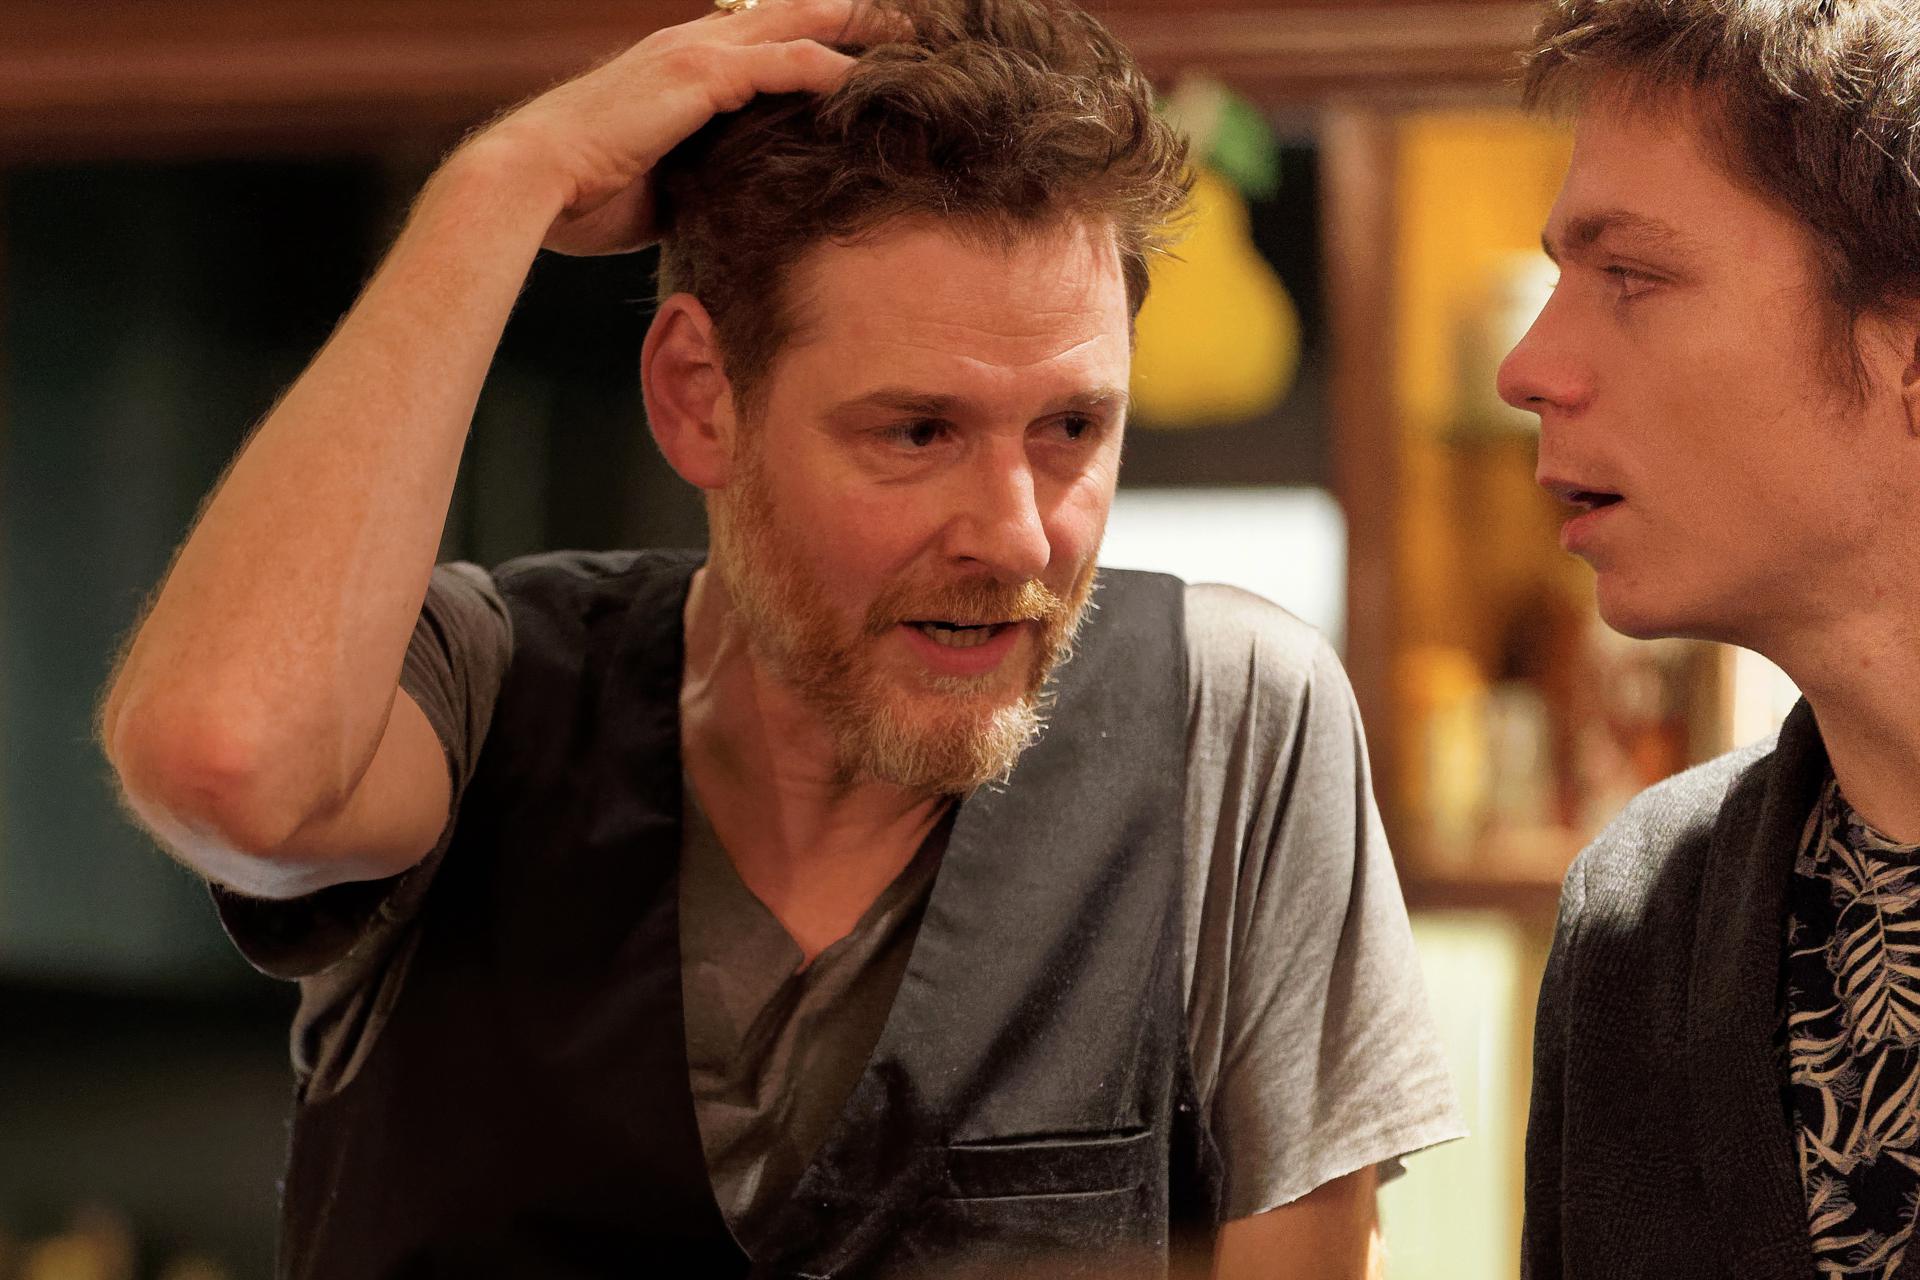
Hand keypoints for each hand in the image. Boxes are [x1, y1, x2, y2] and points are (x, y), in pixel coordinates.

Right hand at [465, 0, 902, 256]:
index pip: (761, 35)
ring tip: (915, 44)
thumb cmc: (580, 197)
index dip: (812, 33)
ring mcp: (696, 54)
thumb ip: (701, 180)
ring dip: (861, 31)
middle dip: (853, 14)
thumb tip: (735, 213)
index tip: (862, 48)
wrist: (531, 183)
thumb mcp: (659, 187)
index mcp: (679, 64)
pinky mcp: (702, 76)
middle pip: (793, 12)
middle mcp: (691, 45)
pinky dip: (835, 69)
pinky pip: (789, 64)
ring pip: (801, 24)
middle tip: (911, 24)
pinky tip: (873, 82)